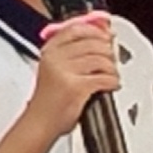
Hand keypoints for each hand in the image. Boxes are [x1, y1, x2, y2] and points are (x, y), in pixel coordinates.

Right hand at [24, 15, 120, 139]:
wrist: (39, 123)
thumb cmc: (48, 99)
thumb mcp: (54, 68)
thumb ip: (72, 50)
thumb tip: (99, 34)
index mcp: (50, 50)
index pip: (77, 28)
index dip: (96, 30)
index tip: (107, 34)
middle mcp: (55, 58)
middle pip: (93, 43)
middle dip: (108, 51)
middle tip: (112, 59)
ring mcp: (65, 72)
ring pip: (101, 60)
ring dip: (112, 68)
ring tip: (112, 74)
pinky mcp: (76, 87)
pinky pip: (104, 78)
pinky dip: (112, 81)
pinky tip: (111, 84)